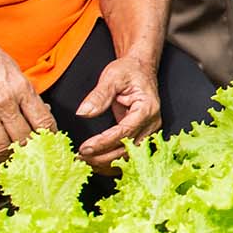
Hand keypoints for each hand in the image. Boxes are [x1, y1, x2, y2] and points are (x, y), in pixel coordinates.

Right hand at [0, 17, 55, 166]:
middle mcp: (1, 102)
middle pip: (23, 139)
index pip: (42, 121)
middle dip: (30, 149)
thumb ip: (24, 91)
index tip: (49, 141)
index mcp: (18, 87)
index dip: (49, 135)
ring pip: (1, 148)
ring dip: (8, 156)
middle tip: (31, 153)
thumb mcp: (10, 67)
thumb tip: (38, 111)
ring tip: (11, 157)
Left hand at [73, 54, 162, 170]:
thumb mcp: (112, 77)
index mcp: (147, 109)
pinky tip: (97, 163)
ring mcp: (149, 132)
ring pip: (129, 157)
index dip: (104, 143)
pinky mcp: (142, 136)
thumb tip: (84, 112)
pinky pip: (129, 155)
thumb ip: (99, 95)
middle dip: (102, 157)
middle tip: (80, 157)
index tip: (85, 148)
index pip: (124, 132)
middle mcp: (152, 124)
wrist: (140, 69)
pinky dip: (113, 162)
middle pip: (128, 150)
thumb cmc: (129, 71)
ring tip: (85, 162)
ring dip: (107, 162)